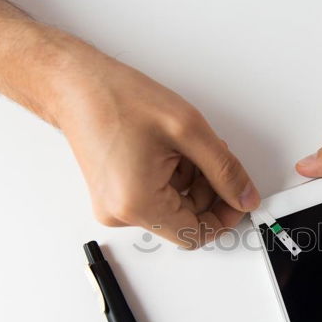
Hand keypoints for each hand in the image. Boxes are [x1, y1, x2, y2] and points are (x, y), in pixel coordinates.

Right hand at [54, 48, 259, 247]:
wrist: (76, 85)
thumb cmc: (119, 100)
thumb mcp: (189, 131)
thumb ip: (225, 170)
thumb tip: (245, 197)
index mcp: (138, 204)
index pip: (196, 235)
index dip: (224, 218)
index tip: (237, 199)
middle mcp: (121, 214)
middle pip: (185, 220)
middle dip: (207, 191)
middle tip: (213, 157)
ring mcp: (114, 207)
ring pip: (173, 207)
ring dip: (191, 182)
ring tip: (185, 147)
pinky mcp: (113, 197)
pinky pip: (156, 198)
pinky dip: (172, 179)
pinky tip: (169, 151)